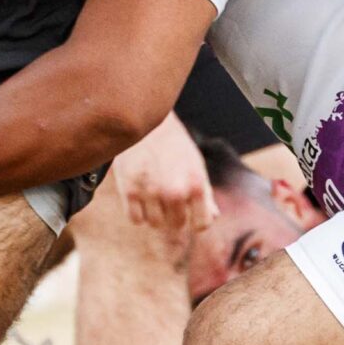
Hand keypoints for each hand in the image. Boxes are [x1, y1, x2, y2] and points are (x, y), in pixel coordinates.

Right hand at [111, 114, 214, 235]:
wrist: (145, 120)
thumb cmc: (174, 144)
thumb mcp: (195, 164)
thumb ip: (205, 192)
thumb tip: (214, 217)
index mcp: (196, 184)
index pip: (202, 224)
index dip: (196, 220)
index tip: (190, 213)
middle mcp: (174, 191)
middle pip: (177, 224)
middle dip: (174, 215)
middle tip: (168, 198)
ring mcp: (151, 192)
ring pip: (155, 223)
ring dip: (155, 213)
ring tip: (153, 194)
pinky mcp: (129, 190)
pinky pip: (136, 219)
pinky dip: (138, 212)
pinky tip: (140, 196)